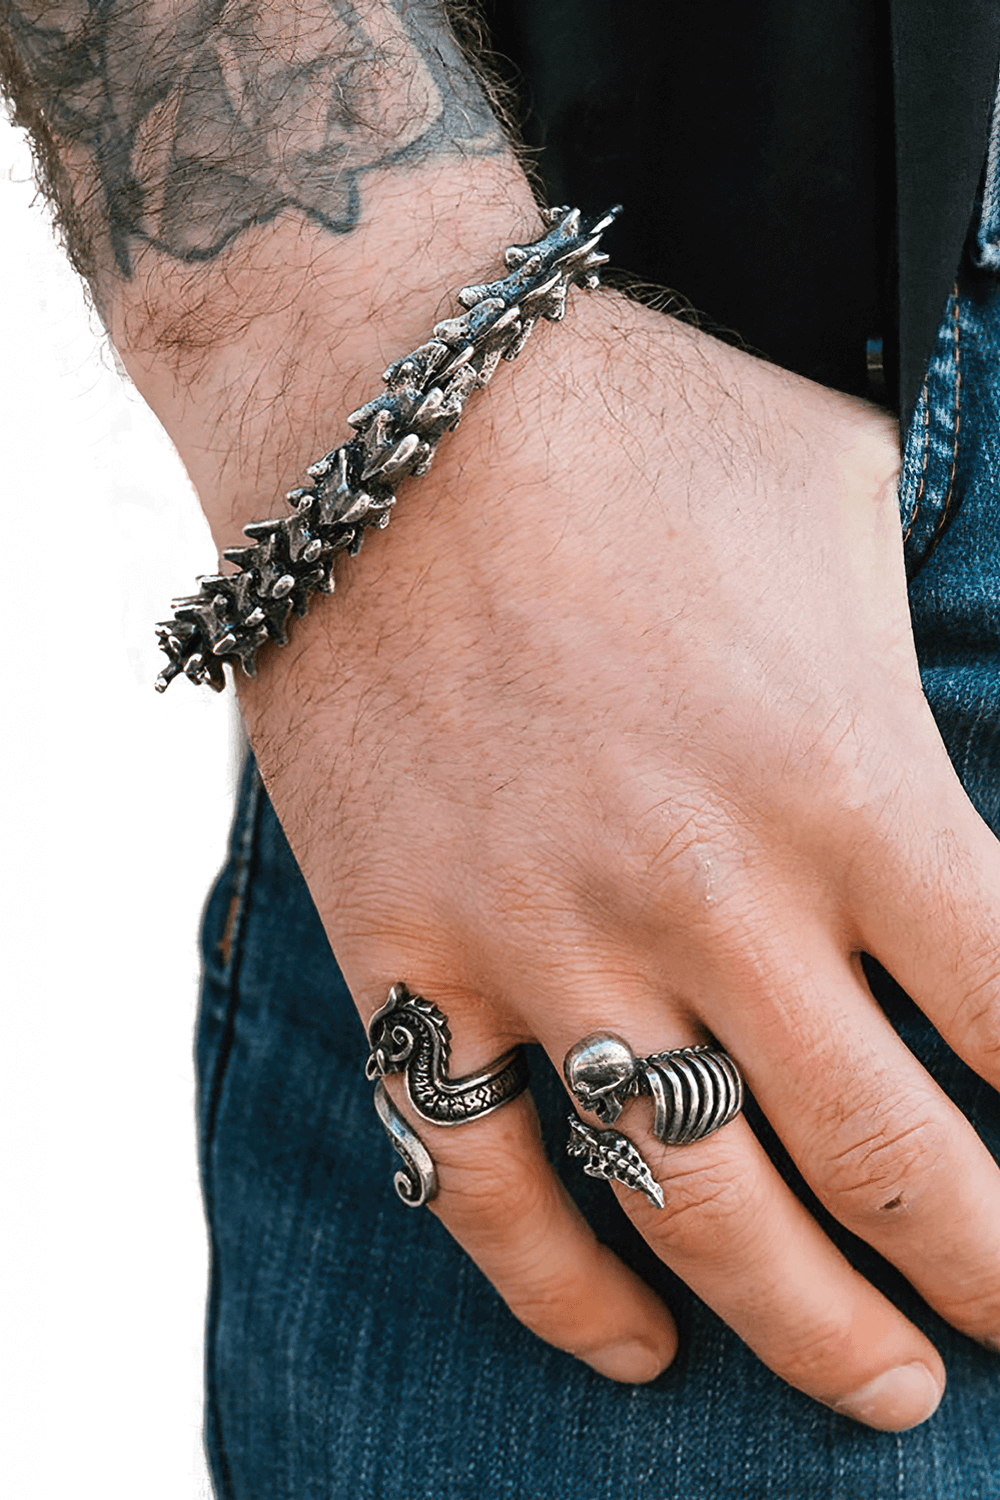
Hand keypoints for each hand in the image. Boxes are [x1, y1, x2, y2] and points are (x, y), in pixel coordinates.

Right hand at [226, 287, 999, 1431]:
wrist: (382, 414)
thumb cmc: (635, 430)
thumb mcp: (846, 502)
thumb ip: (937, 655)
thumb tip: (981, 766)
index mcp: (845, 778)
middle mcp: (705, 895)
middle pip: (891, 1160)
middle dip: (984, 1274)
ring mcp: (539, 940)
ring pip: (695, 1205)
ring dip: (809, 1326)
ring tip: (883, 1387)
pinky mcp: (405, 952)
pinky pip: (474, 1173)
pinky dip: (562, 1286)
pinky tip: (633, 1334)